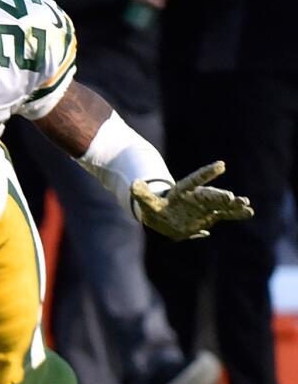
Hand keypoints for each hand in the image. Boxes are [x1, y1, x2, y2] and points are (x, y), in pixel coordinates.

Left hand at [131, 161, 253, 240]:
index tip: (221, 165)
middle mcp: (197, 197)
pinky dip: (236, 214)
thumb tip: (133, 183)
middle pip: (210, 195)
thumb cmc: (155, 209)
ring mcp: (205, 206)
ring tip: (246, 204)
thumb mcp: (146, 204)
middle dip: (220, 196)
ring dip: (233, 205)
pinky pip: (225, 215)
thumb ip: (141, 194)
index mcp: (182, 191)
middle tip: (232, 197)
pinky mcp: (210, 215)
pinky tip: (249, 212)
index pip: (195, 180)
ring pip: (221, 204)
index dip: (207, 173)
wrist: (164, 218)